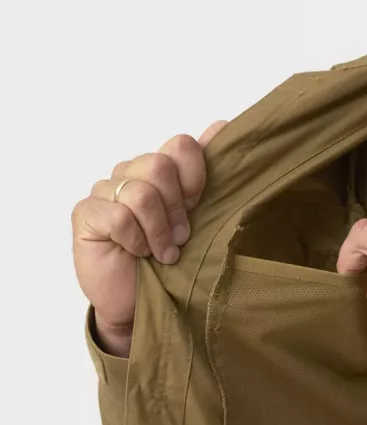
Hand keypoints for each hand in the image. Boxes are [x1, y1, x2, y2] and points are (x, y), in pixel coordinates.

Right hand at [72, 119, 228, 354]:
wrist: (141, 301)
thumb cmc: (171, 260)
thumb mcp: (199, 217)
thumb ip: (206, 171)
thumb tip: (223, 124)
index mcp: (162, 168)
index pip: (181, 145)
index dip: (195, 176)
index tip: (197, 205)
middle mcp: (131, 172)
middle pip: (159, 165)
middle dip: (177, 208)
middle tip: (182, 236)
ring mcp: (105, 191)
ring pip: (141, 193)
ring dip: (159, 230)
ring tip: (164, 252)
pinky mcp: (86, 214)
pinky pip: (118, 216)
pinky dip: (135, 240)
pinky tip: (136, 253)